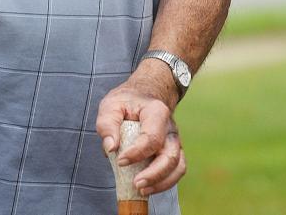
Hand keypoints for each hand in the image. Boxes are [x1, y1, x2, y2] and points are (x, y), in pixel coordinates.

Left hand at [96, 78, 185, 195]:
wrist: (145, 95)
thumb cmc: (127, 101)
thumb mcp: (111, 105)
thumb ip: (108, 124)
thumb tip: (111, 148)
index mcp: (157, 112)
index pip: (152, 137)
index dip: (137, 153)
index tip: (120, 161)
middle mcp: (170, 127)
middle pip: (170, 155)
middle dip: (154, 174)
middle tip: (136, 184)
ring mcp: (174, 140)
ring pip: (178, 165)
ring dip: (162, 182)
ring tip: (142, 190)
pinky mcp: (172, 151)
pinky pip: (177, 170)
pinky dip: (166, 183)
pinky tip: (149, 188)